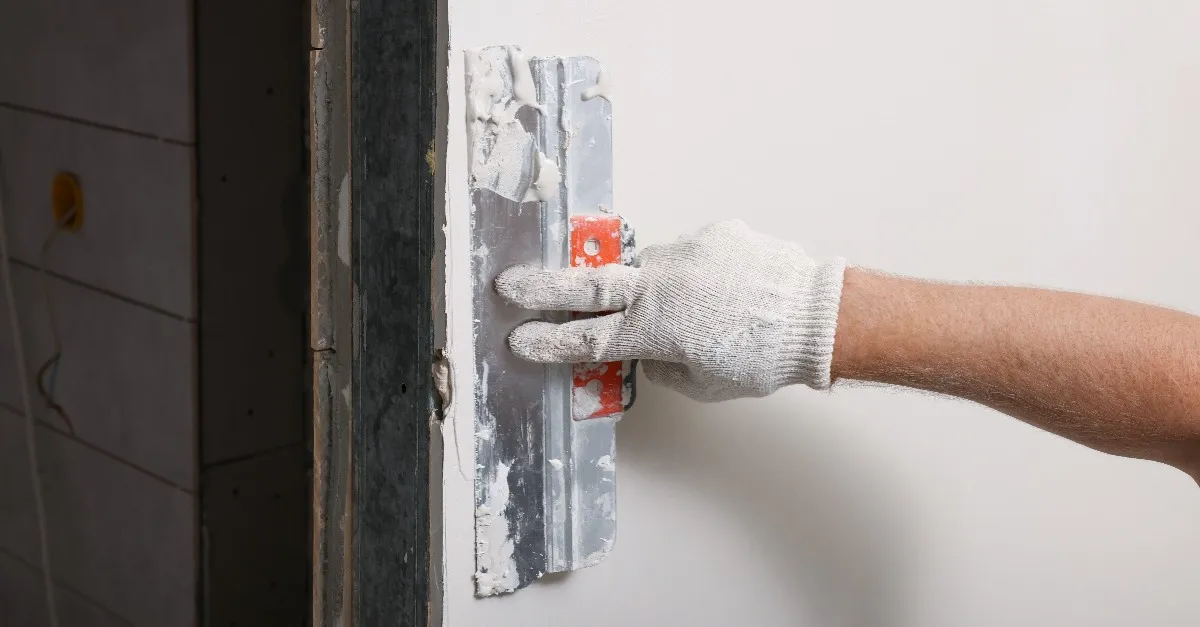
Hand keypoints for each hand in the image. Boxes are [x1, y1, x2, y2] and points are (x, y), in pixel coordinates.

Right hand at [495, 219, 846, 401]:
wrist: (814, 316)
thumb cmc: (761, 358)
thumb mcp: (704, 381)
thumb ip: (665, 363)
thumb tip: (651, 348)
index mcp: (653, 329)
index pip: (586, 339)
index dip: (548, 341)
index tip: (519, 338)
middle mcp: (660, 285)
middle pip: (588, 286)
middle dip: (545, 287)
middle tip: (511, 284)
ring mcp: (684, 253)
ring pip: (649, 267)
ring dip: (653, 284)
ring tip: (693, 304)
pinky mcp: (712, 233)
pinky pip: (690, 254)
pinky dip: (697, 272)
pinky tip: (724, 290)